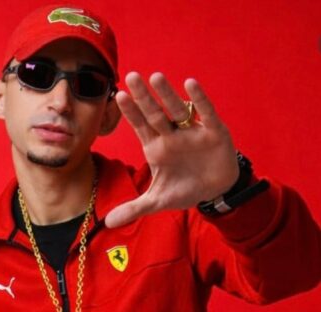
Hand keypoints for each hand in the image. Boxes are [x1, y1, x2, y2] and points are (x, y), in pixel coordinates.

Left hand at [104, 72, 239, 228]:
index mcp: (156, 147)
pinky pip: (205, 113)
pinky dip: (198, 100)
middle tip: (131, 76)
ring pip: (177, 109)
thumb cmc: (184, 189)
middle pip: (154, 114)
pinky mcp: (212, 131)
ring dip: (167, 94)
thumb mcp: (158, 201)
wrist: (215, 190)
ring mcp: (191, 131)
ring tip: (155, 77)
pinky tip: (190, 85)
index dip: (131, 113)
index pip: (140, 127)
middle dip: (143, 97)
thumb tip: (107, 223)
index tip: (118, 96)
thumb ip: (134, 208)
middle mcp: (171, 135)